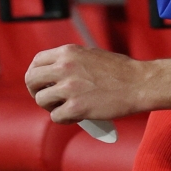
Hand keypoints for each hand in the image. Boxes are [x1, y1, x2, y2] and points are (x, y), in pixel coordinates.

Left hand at [25, 44, 143, 122]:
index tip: (42, 82)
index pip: (37, 61)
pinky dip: (64, 118)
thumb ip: (70, 62)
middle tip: (48, 98)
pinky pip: (55, 117)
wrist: (139, 83)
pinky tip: (78, 115)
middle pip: (31, 79)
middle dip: (36, 90)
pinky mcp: (76, 108)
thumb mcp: (90, 55)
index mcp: (68, 52)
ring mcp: (69, 88)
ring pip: (41, 100)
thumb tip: (52, 75)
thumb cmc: (120, 71)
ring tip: (67, 107)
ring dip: (51, 106)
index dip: (36, 73)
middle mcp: (65, 67)